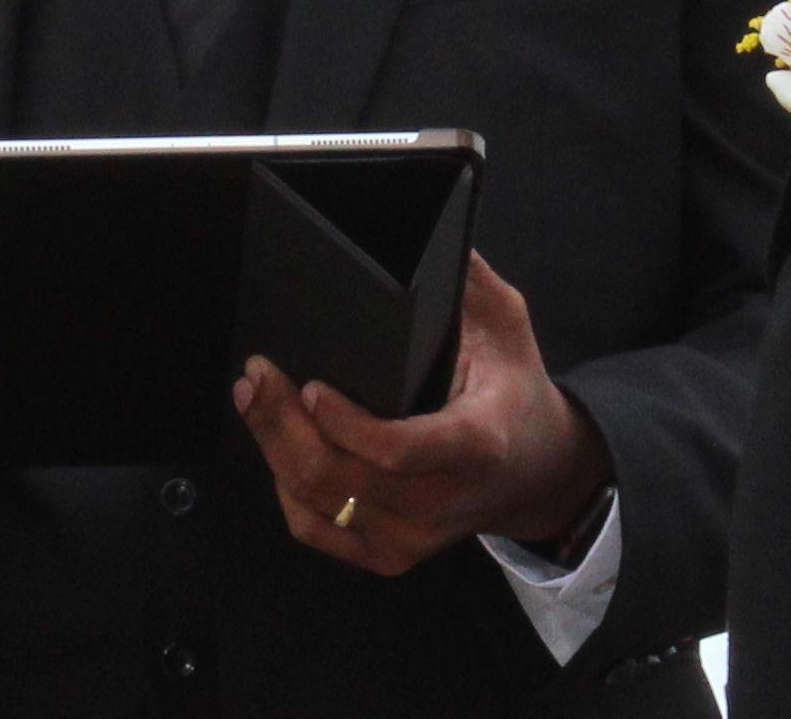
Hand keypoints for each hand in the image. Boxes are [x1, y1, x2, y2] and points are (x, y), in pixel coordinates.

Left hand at [232, 255, 610, 576]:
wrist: (536, 472)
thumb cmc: (513, 390)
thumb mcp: (508, 326)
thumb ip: (471, 281)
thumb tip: (436, 236)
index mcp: (477, 443)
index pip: (401, 450)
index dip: (348, 426)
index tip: (312, 386)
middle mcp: (442, 501)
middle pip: (339, 478)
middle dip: (283, 424)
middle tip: (257, 376)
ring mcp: (413, 537)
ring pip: (318, 504)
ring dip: (274, 449)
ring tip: (255, 398)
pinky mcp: (390, 555)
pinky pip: (316, 530)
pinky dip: (286, 490)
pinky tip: (277, 448)